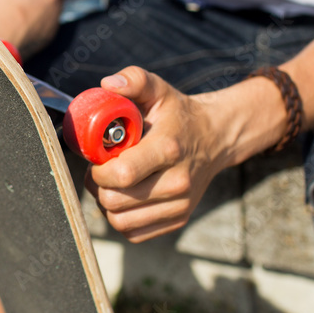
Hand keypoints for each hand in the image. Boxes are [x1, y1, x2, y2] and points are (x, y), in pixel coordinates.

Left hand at [86, 67, 232, 242]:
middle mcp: (178, 182)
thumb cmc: (177, 114)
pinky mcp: (179, 219)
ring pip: (121, 221)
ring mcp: (180, 204)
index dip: (98, 170)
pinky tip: (125, 197)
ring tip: (111, 184)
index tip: (97, 160)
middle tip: (100, 171)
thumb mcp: (158, 90)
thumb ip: (134, 80)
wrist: (216, 137)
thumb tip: (108, 85)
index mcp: (168, 148)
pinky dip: (121, 218)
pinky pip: (133, 232)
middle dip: (98, 186)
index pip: (122, 174)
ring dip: (106, 204)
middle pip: (116, 201)